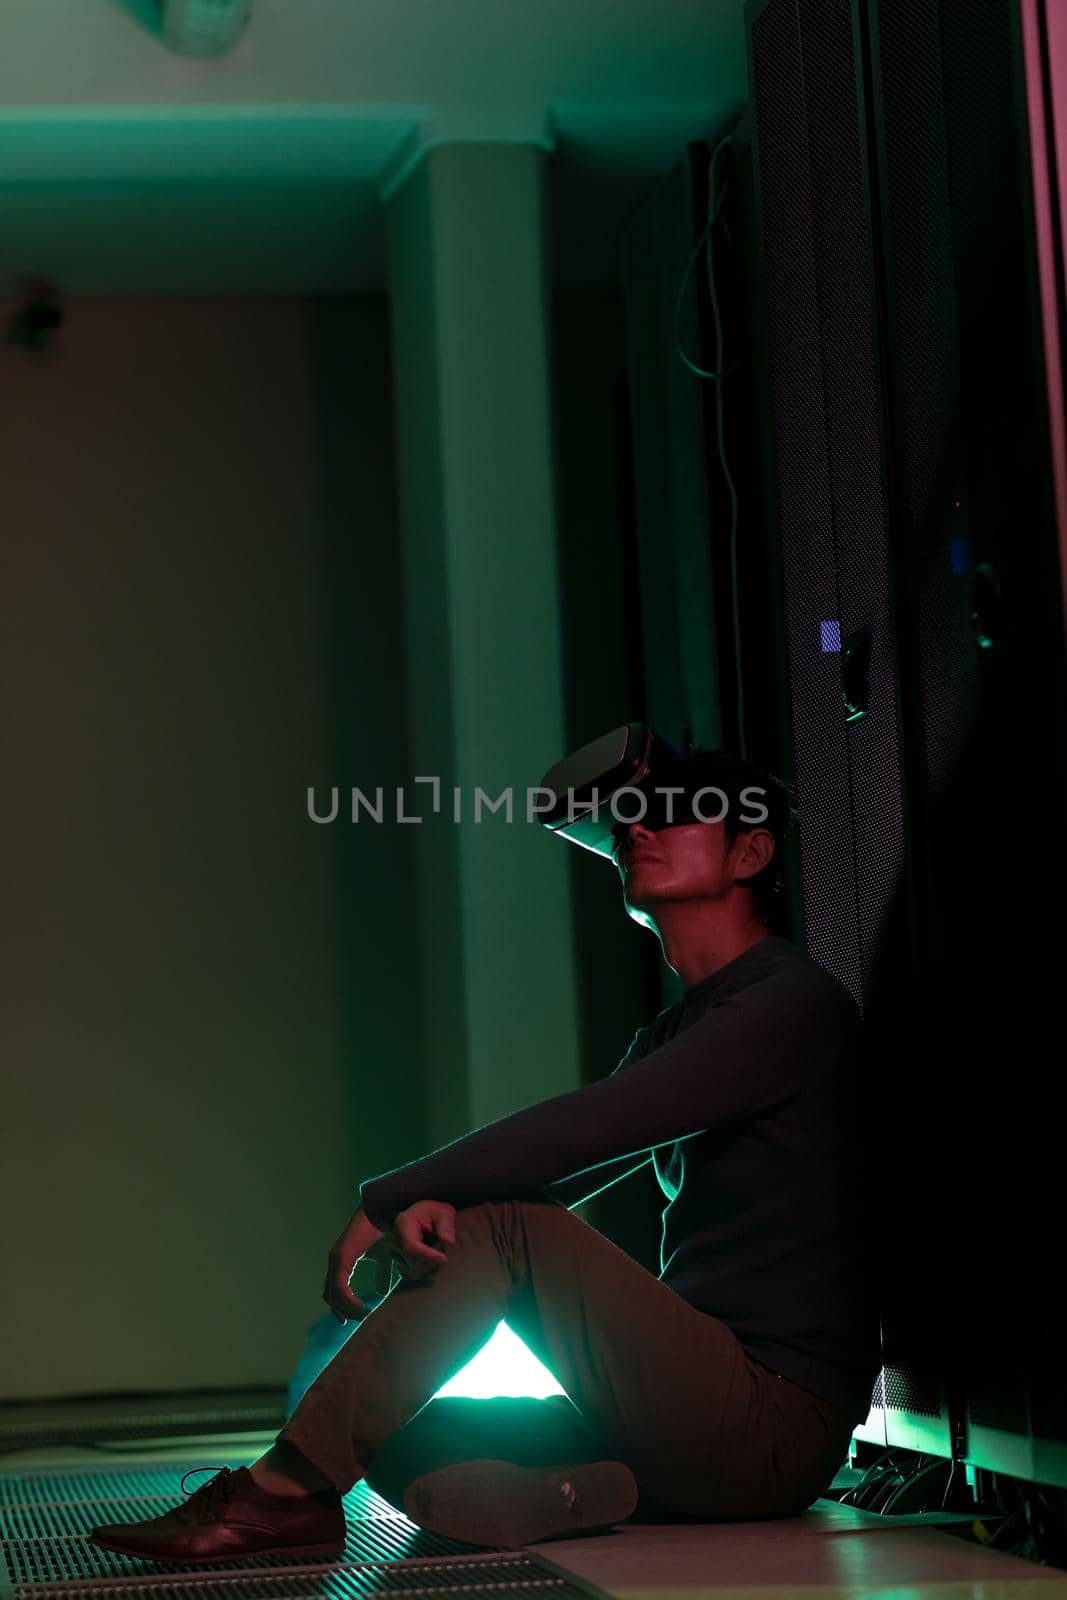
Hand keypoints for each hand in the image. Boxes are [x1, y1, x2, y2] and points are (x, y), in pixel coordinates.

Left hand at [322, 1205, 386, 1323]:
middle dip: (343, 1312)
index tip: (352, 1318)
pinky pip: (340, 1288)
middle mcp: (335, 1261)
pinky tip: (362, 1306)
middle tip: (359, 1319)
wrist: (384, 1209)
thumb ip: (382, 1274)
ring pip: (333, 1295)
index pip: (333, 1290)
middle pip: (330, 1296)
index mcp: (342, 1261)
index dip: (340, 1307)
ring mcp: (336, 1259)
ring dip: (347, 1309)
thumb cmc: (385, 1230)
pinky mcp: (342, 1258)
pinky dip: (349, 1301)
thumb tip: (382, 1292)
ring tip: (364, 1313)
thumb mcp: (385, 1257)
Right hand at [388, 1199, 456, 1279]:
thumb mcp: (444, 1212)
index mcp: (403, 1224)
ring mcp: (393, 1252)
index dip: (428, 1255)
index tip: (444, 1257)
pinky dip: (424, 1270)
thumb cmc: (434, 1213)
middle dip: (432, 1260)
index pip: (412, 1247)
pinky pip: (411, 1274)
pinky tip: (430, 1259)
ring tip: (437, 1252)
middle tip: (443, 1250)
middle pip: (413, 1262)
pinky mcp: (397, 1261)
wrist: (424, 1215)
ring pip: (412, 1271)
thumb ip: (446, 1225)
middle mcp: (394, 1240)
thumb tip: (449, 1242)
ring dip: (429, 1266)